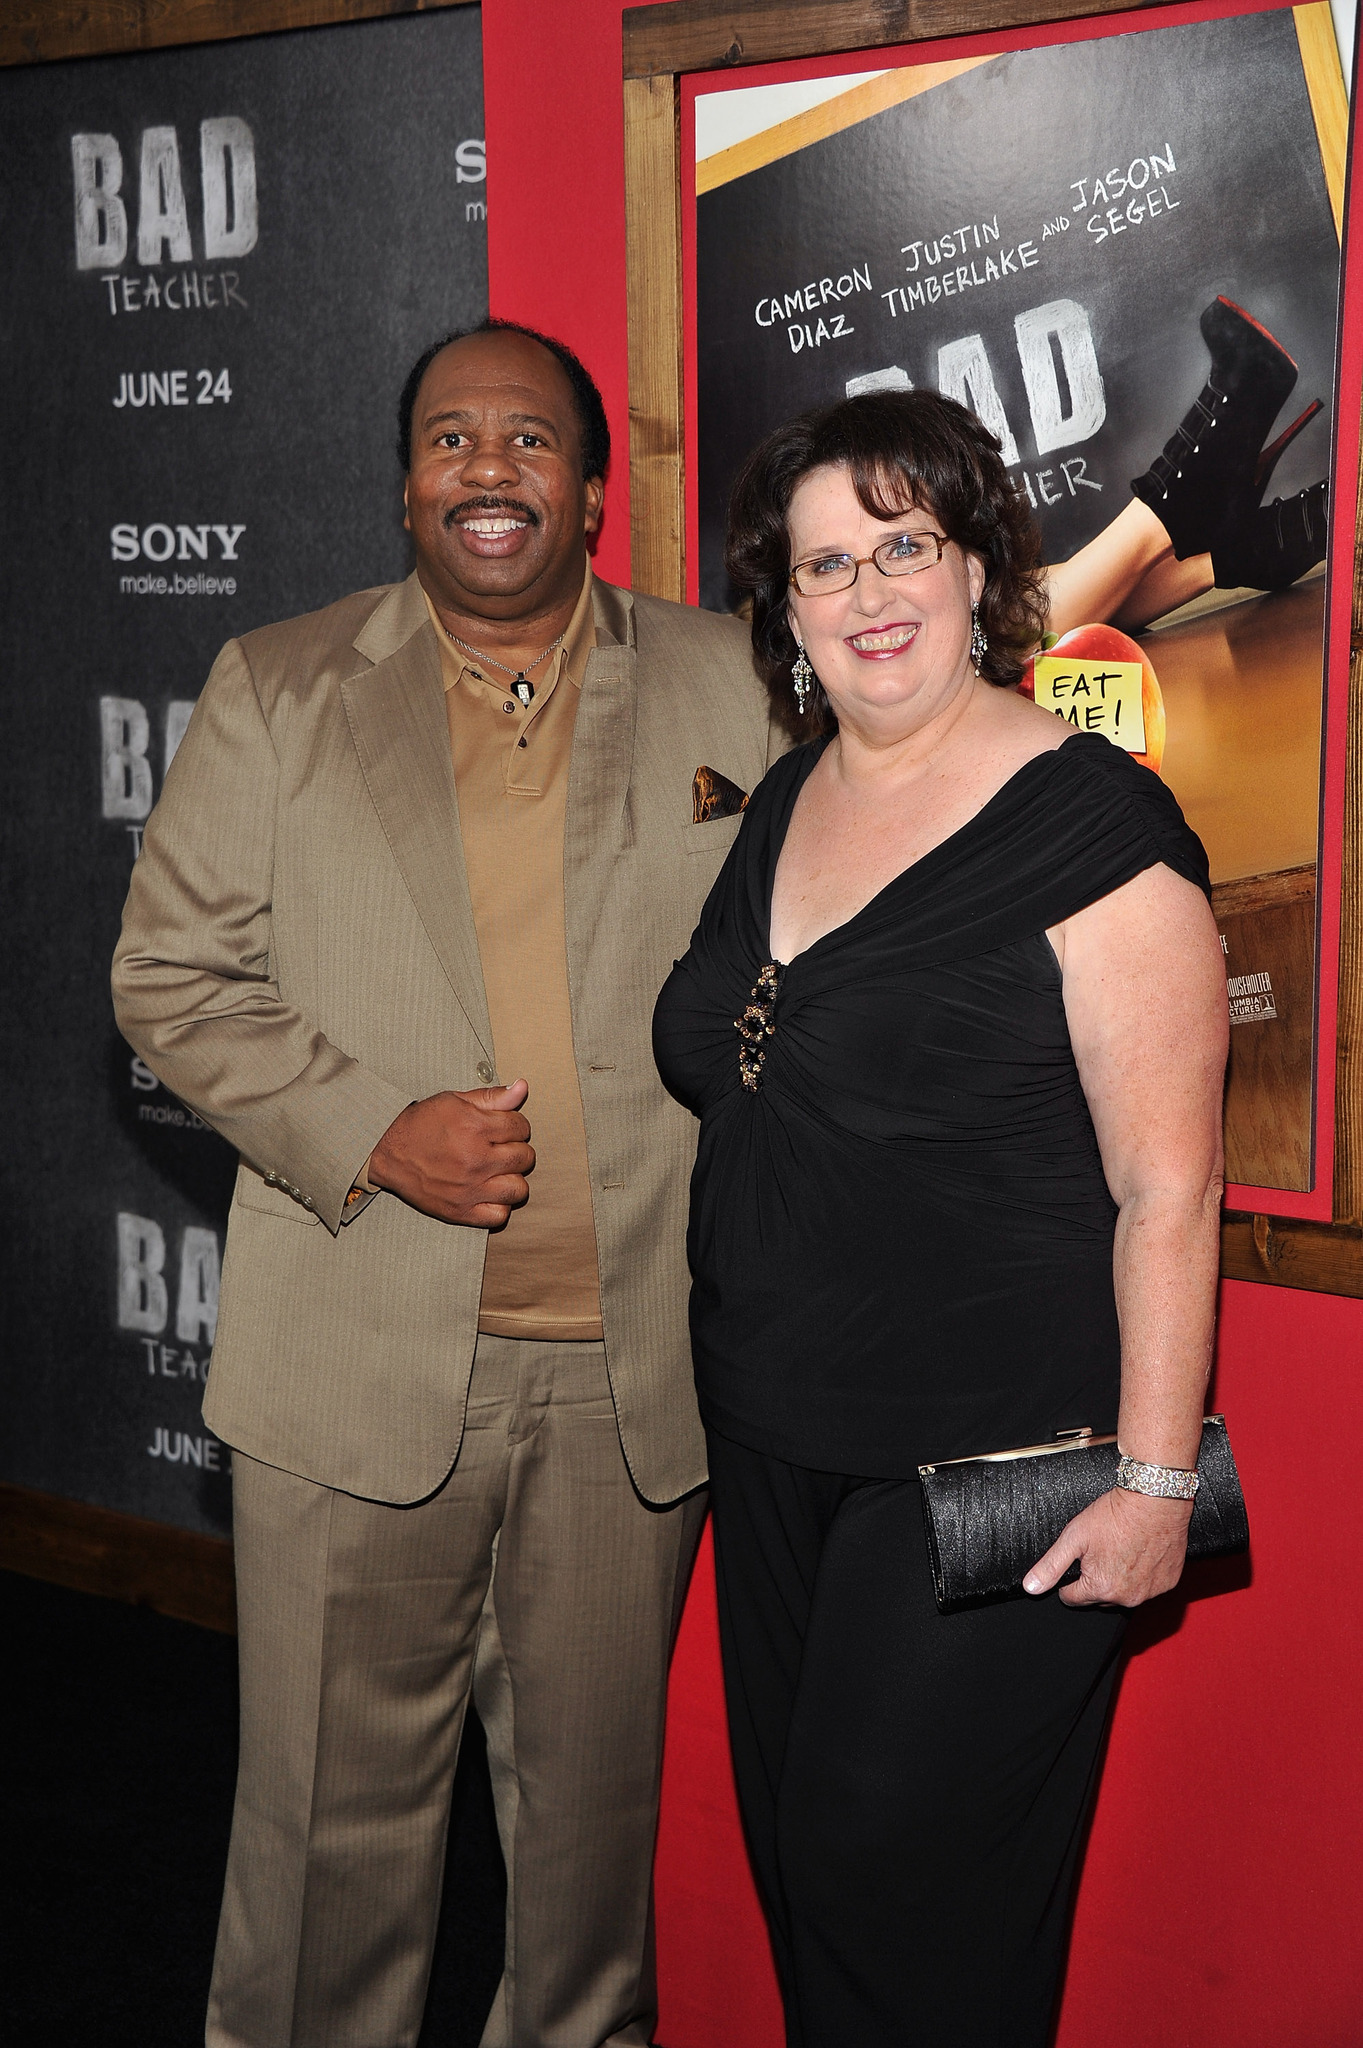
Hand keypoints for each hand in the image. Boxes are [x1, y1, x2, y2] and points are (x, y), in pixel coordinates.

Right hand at [369, 1081, 533, 1226]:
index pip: (521, 1127)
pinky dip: (499, 1205)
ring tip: (498, 1171)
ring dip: (513, 1178)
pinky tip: (489, 1192)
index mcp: (475, 1128)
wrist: (386, 1152)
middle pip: (525, 1157)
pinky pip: (500, 1215)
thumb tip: (523, 1087)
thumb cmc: (421, 1124)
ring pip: (518, 1189)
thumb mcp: (454, 1101)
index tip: (503, 1128)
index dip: (515, 1125)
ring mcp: (469, 1189)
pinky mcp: (460, 1211)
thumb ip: (492, 1096)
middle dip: (517, 1149)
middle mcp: (475, 1159)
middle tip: (500, 1148)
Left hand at [1023, 1486, 1192, 1607]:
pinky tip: (1138, 1552)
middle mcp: (1127, 1597)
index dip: (1068, 1581)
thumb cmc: (1116, 1515)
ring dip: (1119, 1578)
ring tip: (1119, 1550)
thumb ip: (1051, 1565)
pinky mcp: (1168, 1583)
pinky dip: (1142, 1575)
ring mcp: (1150, 1592)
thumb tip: (1031, 1586)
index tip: (1076, 1563)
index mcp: (1101, 1589)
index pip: (1072, 1598)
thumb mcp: (1073, 1537)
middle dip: (1095, 1579)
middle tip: (1099, 1551)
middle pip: (1099, 1598)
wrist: (1154, 1499)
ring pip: (1124, 1593)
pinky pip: (1148, 1586)